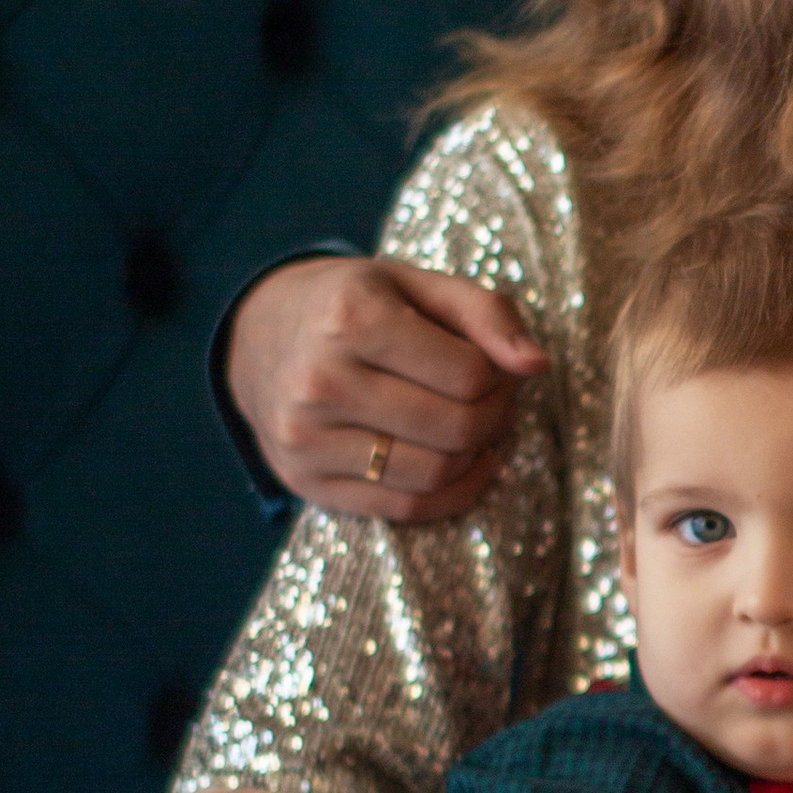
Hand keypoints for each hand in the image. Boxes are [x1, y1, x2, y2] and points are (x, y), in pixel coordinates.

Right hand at [225, 255, 547, 521]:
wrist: (256, 336)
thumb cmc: (353, 305)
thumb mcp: (415, 284)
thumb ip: (485, 312)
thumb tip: (536, 364)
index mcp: (352, 318)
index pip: (471, 374)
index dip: (502, 375)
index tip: (497, 367)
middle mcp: (321, 381)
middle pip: (458, 428)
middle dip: (497, 417)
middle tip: (495, 400)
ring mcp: (306, 438)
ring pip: (435, 473)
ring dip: (477, 457)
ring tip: (475, 428)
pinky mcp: (305, 482)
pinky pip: (405, 508)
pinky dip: (452, 493)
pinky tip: (462, 464)